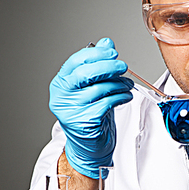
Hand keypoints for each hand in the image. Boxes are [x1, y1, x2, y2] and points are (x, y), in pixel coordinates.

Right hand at [49, 37, 133, 178]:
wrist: (88, 146)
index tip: (112, 52)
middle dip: (108, 66)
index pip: (76, 61)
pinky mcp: (84, 122)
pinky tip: (125, 96)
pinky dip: (120, 97)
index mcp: (61, 83)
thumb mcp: (93, 87)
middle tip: (122, 66)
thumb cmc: (90, 115)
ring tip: (127, 85)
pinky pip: (106, 103)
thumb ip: (98, 65)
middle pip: (85, 73)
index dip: (96, 54)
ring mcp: (71, 110)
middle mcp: (62, 96)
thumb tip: (106, 42)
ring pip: (99, 89)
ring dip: (118, 84)